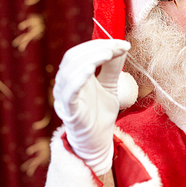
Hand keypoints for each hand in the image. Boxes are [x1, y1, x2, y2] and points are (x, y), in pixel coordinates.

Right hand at [53, 39, 129, 176]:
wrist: (98, 144)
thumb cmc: (101, 115)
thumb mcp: (110, 86)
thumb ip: (112, 68)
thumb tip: (121, 45)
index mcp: (74, 76)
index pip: (80, 52)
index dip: (98, 44)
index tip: (121, 43)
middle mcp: (65, 84)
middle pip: (73, 57)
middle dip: (95, 48)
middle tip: (116, 46)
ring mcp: (64, 98)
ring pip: (68, 72)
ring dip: (89, 59)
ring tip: (108, 53)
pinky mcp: (68, 112)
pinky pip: (68, 92)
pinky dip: (77, 78)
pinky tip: (90, 69)